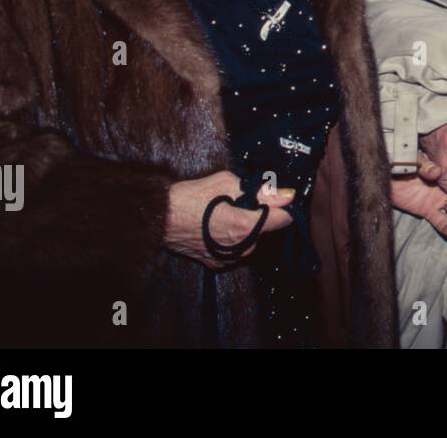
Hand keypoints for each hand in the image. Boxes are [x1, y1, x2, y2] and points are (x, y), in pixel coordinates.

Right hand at [165, 170, 294, 269]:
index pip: (284, 220)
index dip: (279, 206)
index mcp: (248, 227)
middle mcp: (242, 247)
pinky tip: (217, 227)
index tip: (270, 198)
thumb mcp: (229, 183)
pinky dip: (232, 239)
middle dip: (260, 216)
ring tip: (225, 214)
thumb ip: (262, 191)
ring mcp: (230, 258)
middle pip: (267, 230)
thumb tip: (287, 195)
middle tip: (240, 202)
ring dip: (246, 228)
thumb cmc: (192, 197)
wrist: (159, 219)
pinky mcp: (217, 263)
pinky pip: (236, 250)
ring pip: (252, 240)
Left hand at [391, 153, 446, 237]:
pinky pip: (439, 220)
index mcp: (445, 172)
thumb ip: (424, 166)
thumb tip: (436, 171)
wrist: (383, 176)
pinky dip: (445, 226)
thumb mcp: (412, 160)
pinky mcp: (427, 211)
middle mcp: (445, 187)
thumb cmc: (399, 162)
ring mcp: (437, 200)